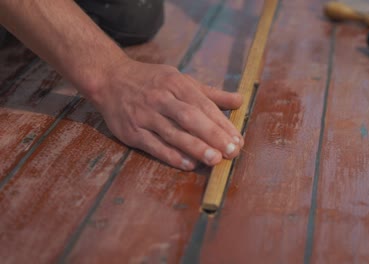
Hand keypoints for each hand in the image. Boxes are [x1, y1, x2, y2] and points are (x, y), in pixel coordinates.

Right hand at [89, 58, 243, 170]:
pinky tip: (188, 164)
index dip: (221, 123)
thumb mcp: (180, 79)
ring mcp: (145, 115)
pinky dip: (171, 156)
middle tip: (232, 151)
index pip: (203, 104)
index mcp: (176, 83)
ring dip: (195, 147)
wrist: (109, 79)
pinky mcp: (132, 131)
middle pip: (190, 118)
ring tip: (214, 160)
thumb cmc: (151, 81)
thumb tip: (240, 100)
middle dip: (212, 135)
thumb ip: (210, 93)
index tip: (237, 139)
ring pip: (173, 133)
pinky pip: (154, 145)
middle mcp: (161, 98)